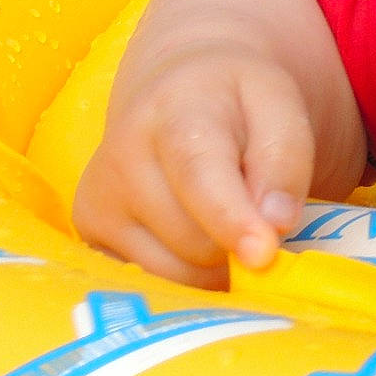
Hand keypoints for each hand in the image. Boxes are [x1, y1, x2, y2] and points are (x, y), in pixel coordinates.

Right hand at [72, 37, 314, 288]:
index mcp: (175, 110)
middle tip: (255, 205)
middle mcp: (122, 156)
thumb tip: (275, 226)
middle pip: (195, 240)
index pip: (199, 175)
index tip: (262, 255)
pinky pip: (154, 283)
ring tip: (221, 212)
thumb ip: (285, 161)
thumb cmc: (237, 104)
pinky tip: (192, 230)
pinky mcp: (89, 233)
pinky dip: (188, 273)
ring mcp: (98, 199)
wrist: (176, 93)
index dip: (232, 220)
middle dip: (240, 240)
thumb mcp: (281, 106)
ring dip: (216, 262)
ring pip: (176, 272)